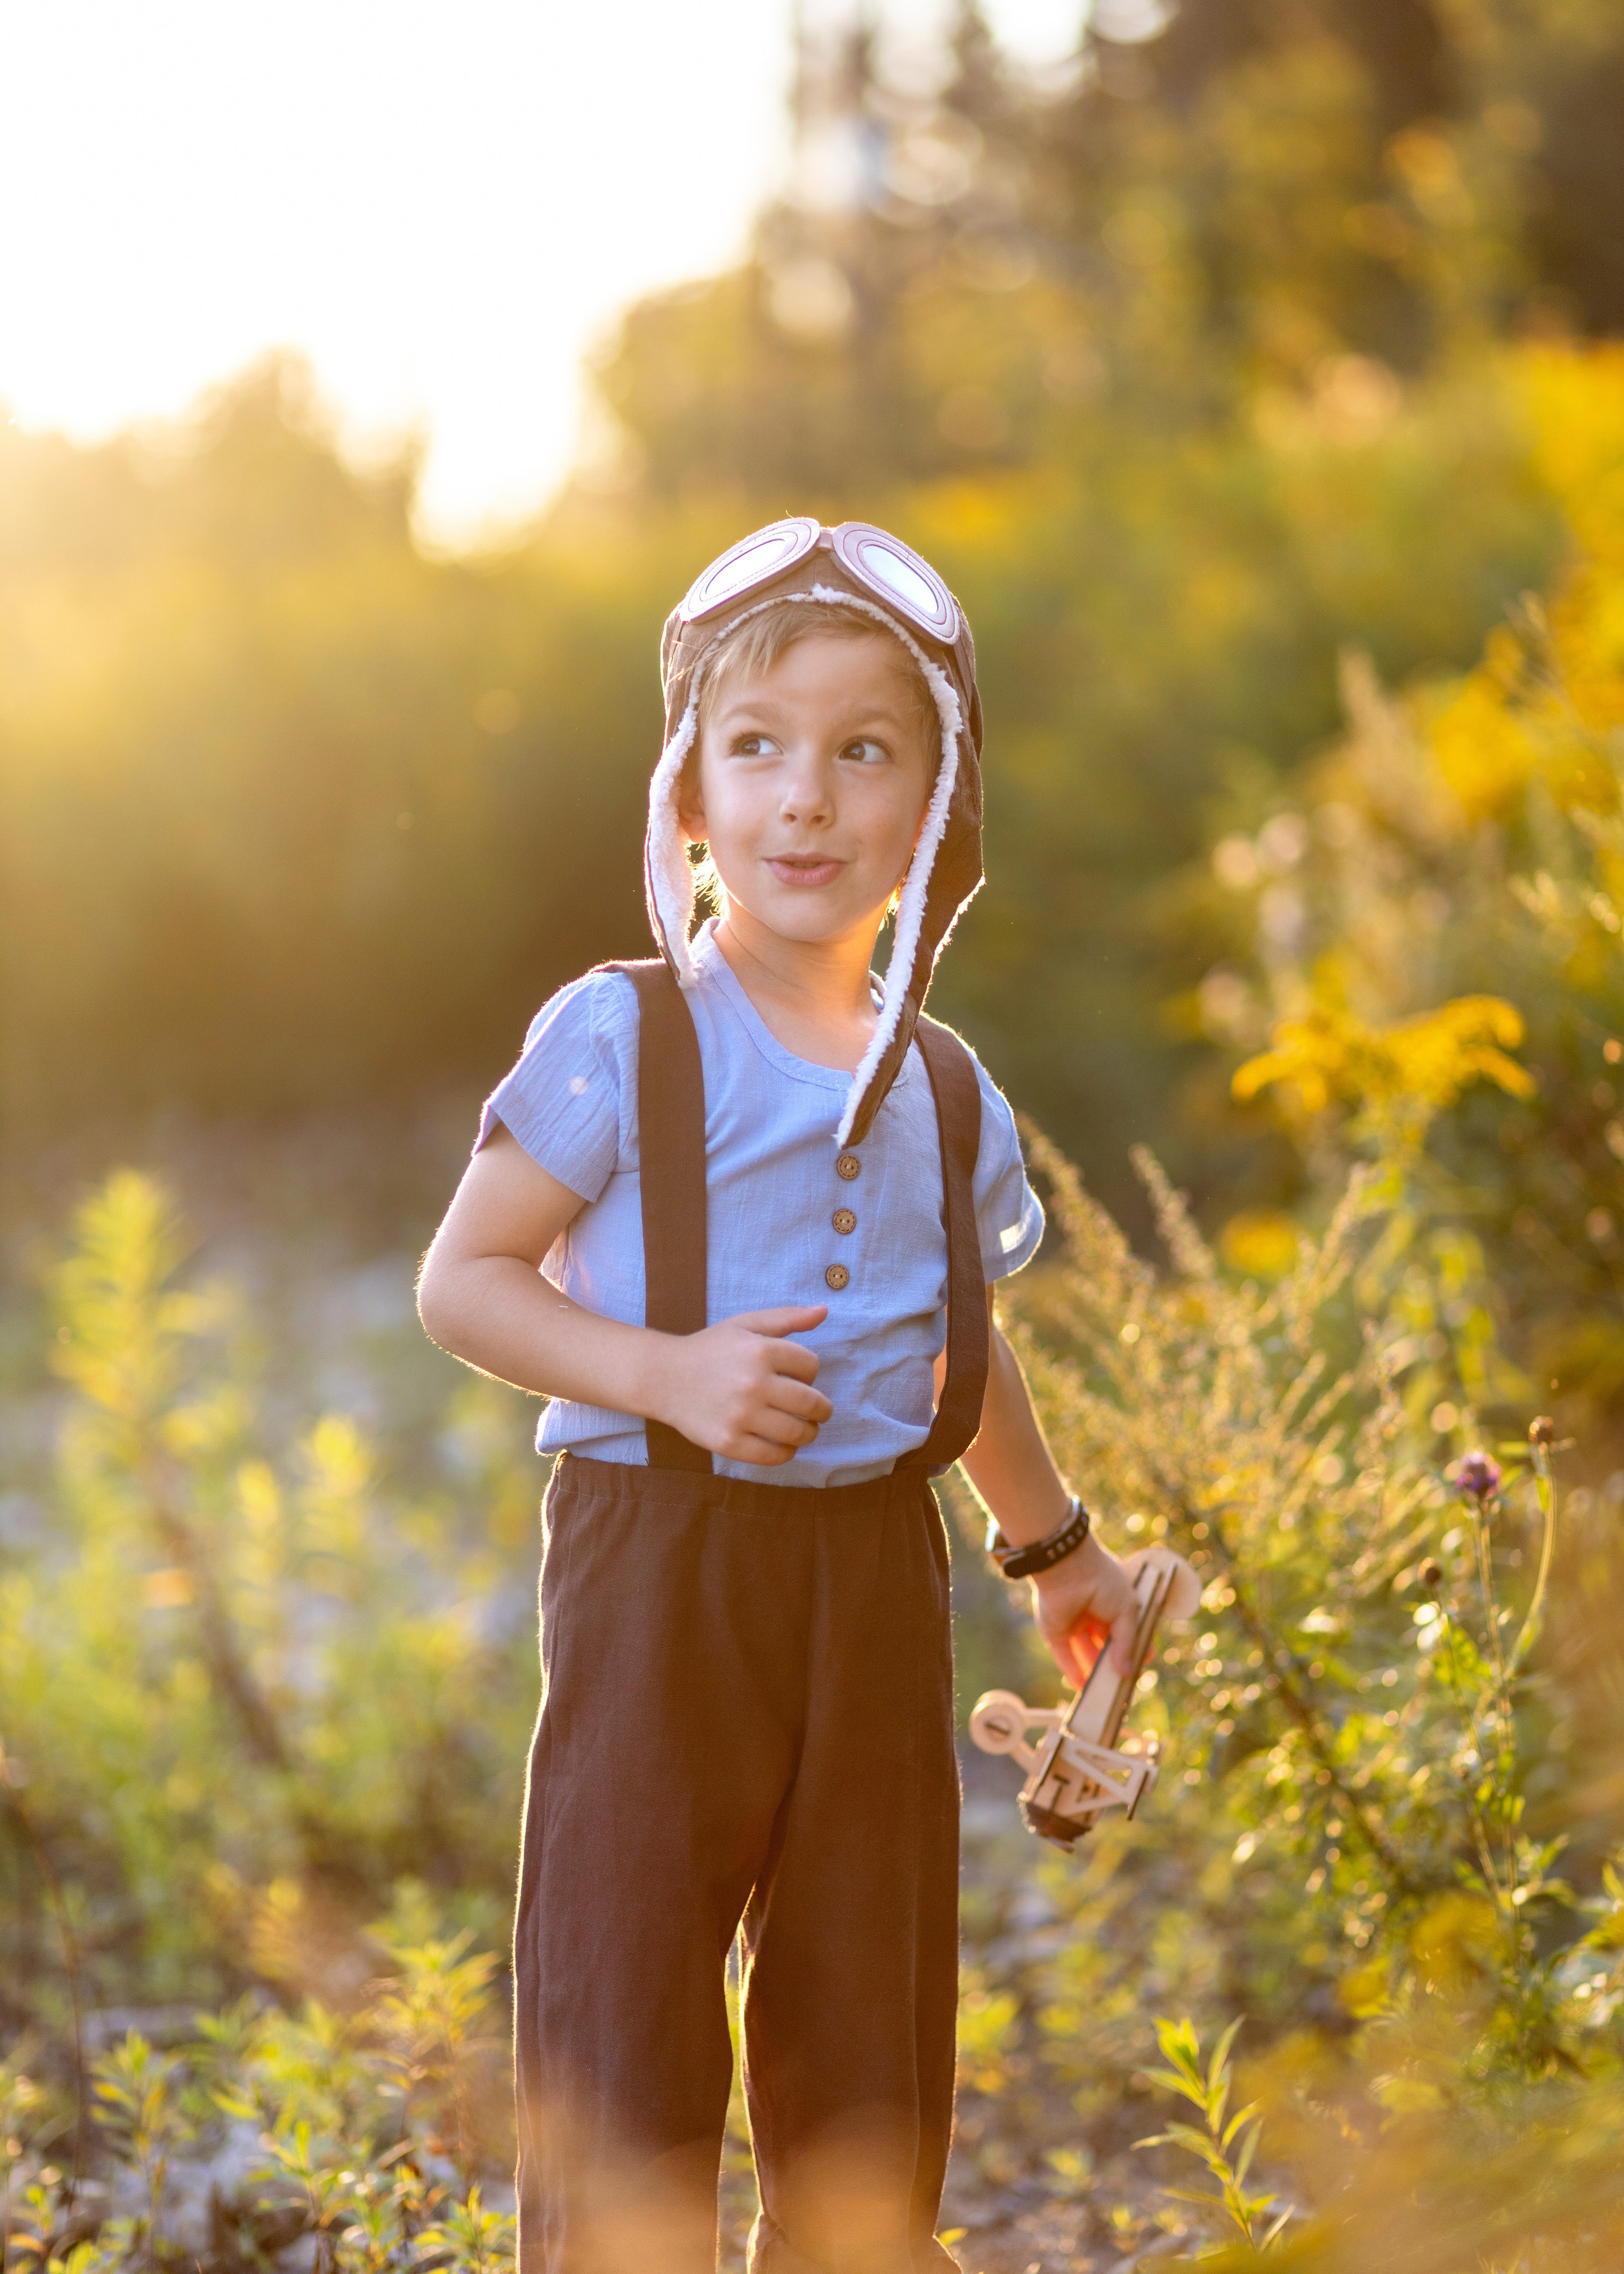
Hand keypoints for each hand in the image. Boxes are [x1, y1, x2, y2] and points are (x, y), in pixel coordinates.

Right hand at [652, 1306, 831, 1465]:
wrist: (663, 1378)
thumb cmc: (710, 1349)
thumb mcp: (746, 1324)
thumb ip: (787, 1317)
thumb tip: (824, 1311)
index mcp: (761, 1350)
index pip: (811, 1367)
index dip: (809, 1373)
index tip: (798, 1378)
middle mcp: (753, 1383)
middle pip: (812, 1404)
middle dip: (821, 1410)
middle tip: (817, 1412)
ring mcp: (741, 1415)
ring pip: (798, 1432)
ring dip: (808, 1432)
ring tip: (802, 1428)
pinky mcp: (729, 1442)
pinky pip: (774, 1455)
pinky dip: (786, 1452)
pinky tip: (781, 1443)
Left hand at [1030, 1533, 1139, 1686]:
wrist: (1068, 1567)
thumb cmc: (1103, 1581)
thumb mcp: (1126, 1612)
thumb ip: (1127, 1643)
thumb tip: (1128, 1672)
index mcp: (1114, 1603)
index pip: (1127, 1632)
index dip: (1135, 1649)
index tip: (1142, 1665)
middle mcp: (1094, 1614)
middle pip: (1105, 1646)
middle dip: (1114, 1665)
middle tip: (1123, 1686)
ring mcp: (1074, 1623)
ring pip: (1085, 1654)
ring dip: (1095, 1673)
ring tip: (1106, 1693)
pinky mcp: (1055, 1632)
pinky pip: (1064, 1656)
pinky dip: (1073, 1672)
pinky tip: (1083, 1688)